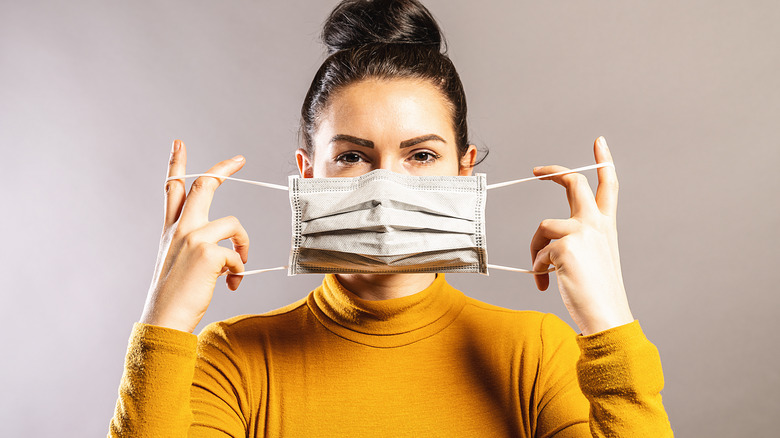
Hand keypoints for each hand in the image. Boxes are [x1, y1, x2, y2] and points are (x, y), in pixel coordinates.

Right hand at [139, 140, 248, 332]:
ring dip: (244, 245)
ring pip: (233, 224)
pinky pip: (237, 255)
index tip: (180, 144)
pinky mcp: (208, 252)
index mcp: (171, 231)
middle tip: (239, 159)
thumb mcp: (179, 264)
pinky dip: (239, 271)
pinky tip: (229, 285)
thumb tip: (228, 252)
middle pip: (202, 187)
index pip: (172, 189)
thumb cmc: (175, 298)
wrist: (164, 320)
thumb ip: (197, 248)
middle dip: (221, 169)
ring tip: (238, 269)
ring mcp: (193, 238)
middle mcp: (180, 230)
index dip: (177, 164)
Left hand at [530, 136, 632, 334]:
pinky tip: (547, 284)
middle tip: (536, 171)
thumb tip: (546, 240)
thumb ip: (576, 241)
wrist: (606, 316)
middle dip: (553, 172)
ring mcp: (581, 232)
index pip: (608, 185)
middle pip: (574, 183)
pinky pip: (538, 253)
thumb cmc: (597, 292)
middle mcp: (596, 223)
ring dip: (536, 249)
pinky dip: (538, 270)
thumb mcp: (593, 259)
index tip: (599, 142)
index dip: (603, 161)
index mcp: (606, 225)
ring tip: (543, 272)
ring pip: (543, 227)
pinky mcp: (564, 247)